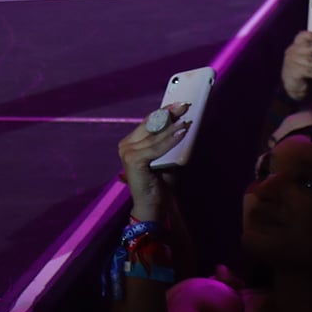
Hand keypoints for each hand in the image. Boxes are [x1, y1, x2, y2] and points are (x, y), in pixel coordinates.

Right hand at [117, 104, 189, 220]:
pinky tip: (182, 133)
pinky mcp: (134, 160)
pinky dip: (170, 139)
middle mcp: (125, 145)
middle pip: (149, 125)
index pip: (147, 123)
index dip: (162, 112)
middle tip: (184, 105)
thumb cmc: (160, 185)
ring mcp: (127, 152)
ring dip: (172, 127)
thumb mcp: (166, 160)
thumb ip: (168, 146)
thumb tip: (182, 127)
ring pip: (154, 135)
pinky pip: (156, 147)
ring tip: (186, 119)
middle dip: (167, 114)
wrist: (153, 208)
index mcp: (130, 144)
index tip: (177, 103)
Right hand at [279, 29, 311, 99]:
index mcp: (296, 46)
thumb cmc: (305, 70)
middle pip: (308, 47)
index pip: (302, 36)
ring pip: (311, 61)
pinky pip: (310, 72)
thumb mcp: (308, 59)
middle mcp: (292, 52)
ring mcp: (292, 62)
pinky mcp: (294, 72)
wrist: (294, 86)